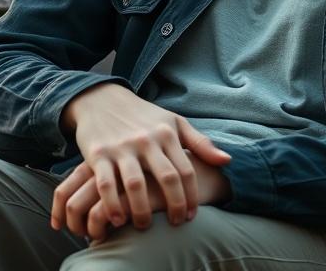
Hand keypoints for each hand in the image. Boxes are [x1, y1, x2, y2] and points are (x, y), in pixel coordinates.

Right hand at [52, 83, 229, 231]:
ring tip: (144, 227)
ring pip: (136, 184)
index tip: (192, 216)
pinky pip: (106, 184)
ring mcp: (121, 147)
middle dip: (175, 206)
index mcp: (166, 133)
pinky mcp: (98, 154)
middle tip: (175, 224)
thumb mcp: (174, 123)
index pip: (186, 170)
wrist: (102, 99)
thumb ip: (200, 143)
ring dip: (142, 211)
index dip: (191, 197)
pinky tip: (118, 219)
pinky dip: (112, 204)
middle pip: (167, 178)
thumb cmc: (143, 116)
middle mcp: (146, 140)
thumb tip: (227, 161)